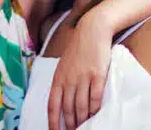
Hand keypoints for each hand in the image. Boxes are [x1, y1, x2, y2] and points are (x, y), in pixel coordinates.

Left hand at [48, 11, 112, 129]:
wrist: (92, 30)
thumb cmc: (78, 49)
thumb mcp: (64, 65)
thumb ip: (62, 82)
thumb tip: (62, 101)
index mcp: (58, 78)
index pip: (53, 105)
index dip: (53, 122)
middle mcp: (69, 80)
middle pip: (68, 110)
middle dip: (70, 125)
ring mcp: (83, 78)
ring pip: (81, 107)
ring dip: (83, 120)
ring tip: (85, 128)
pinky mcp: (97, 75)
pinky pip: (95, 98)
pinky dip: (95, 109)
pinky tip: (96, 115)